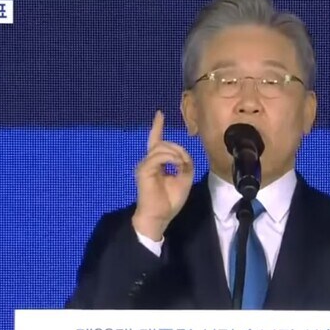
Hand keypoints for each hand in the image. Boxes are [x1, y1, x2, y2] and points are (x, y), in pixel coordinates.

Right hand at [132, 110, 194, 239]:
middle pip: (162, 143)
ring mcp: (144, 165)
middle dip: (178, 148)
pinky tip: (177, 166)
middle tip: (185, 163)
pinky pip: (158, 156)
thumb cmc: (169, 201)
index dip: (157, 126)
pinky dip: (171, 159)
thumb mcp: (184, 180)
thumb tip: (183, 157)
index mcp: (156, 163)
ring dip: (176, 154)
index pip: (156, 141)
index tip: (159, 113)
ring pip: (161, 147)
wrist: (159, 216)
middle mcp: (148, 161)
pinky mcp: (144, 170)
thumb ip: (185, 165)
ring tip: (181, 166)